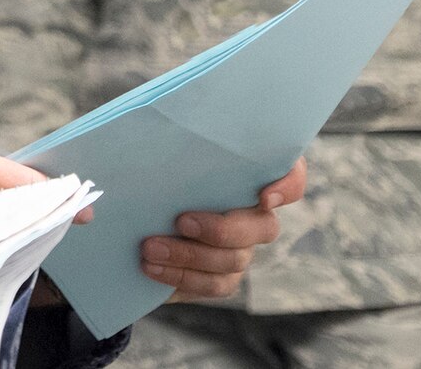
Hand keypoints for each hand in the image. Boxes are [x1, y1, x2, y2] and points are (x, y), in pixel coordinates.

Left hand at [141, 157, 306, 300]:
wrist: (130, 220)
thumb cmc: (146, 175)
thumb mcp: (153, 153)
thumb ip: (166, 143)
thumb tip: (155, 136)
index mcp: (243, 175)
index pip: (290, 174)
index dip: (288, 185)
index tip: (264, 196)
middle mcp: (252, 213)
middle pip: (264, 227)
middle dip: (222, 229)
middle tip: (181, 221)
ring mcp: (241, 248)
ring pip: (234, 259)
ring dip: (189, 255)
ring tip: (150, 247)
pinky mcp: (223, 276)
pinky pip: (216, 284)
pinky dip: (182, 277)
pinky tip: (151, 268)